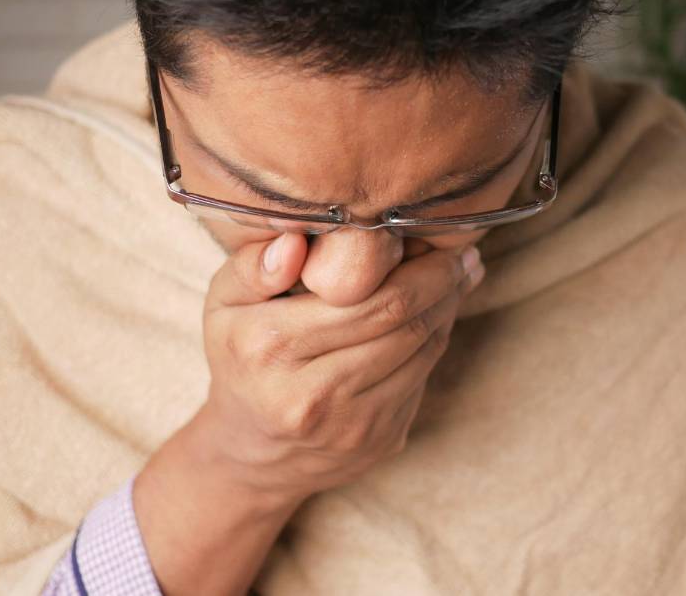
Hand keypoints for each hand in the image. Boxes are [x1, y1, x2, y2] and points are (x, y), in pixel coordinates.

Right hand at [197, 232, 484, 506]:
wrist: (254, 451)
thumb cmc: (243, 358)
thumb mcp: (224, 306)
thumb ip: (252, 267)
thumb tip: (295, 242)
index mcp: (270, 346)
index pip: (364, 298)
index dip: (412, 264)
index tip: (431, 233)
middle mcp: (310, 392)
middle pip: (401, 321)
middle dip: (441, 281)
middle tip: (461, 252)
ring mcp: (350, 423)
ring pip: (422, 349)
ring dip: (448, 307)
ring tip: (459, 275)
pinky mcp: (379, 439)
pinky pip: (424, 375)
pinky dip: (438, 338)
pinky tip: (440, 312)